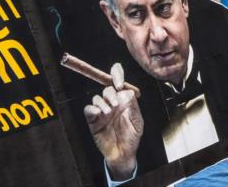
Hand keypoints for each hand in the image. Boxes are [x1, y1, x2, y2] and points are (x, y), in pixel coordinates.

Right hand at [84, 63, 143, 179]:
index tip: (119, 81)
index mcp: (124, 100)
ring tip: (109, 112)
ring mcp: (102, 111)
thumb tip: (128, 92)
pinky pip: (89, 109)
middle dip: (111, 93)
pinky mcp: (93, 120)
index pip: (119, 81)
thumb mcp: (137, 121)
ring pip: (97, 97)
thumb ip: (133, 107)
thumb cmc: (132, 136)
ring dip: (103, 102)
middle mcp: (113, 103)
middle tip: (116, 104)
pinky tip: (99, 114)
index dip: (117, 74)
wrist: (123, 153)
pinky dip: (93, 109)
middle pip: (107, 88)